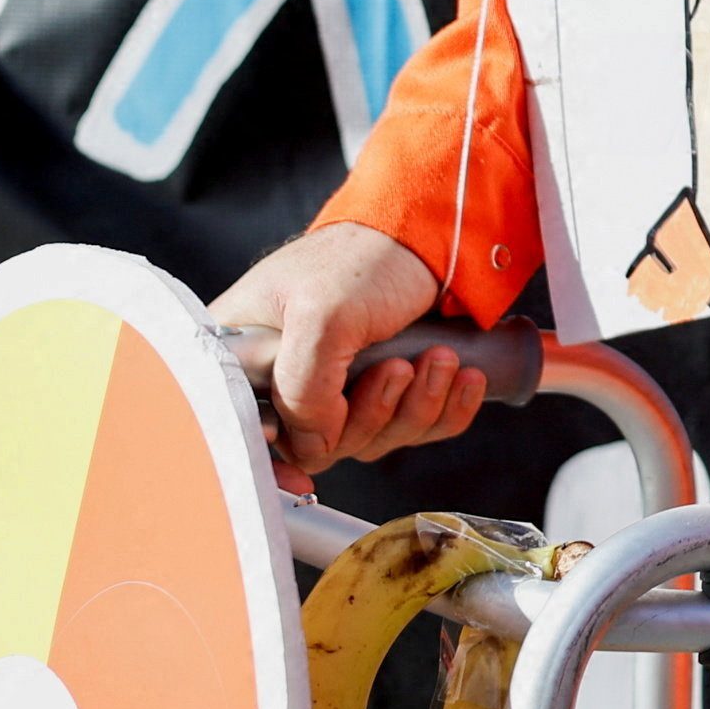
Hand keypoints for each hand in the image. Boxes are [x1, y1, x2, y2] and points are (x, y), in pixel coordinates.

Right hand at [208, 220, 489, 479]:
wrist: (438, 228)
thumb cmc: (367, 256)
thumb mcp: (322, 316)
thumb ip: (302, 388)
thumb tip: (313, 445)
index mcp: (248, 350)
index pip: (243, 427)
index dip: (270, 463)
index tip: (303, 480)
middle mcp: (289, 371)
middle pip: (321, 442)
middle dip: (372, 413)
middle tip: (401, 367)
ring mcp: (343, 382)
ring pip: (374, 437)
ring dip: (417, 404)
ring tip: (442, 357)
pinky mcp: (392, 383)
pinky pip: (417, 424)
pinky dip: (446, 407)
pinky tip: (466, 377)